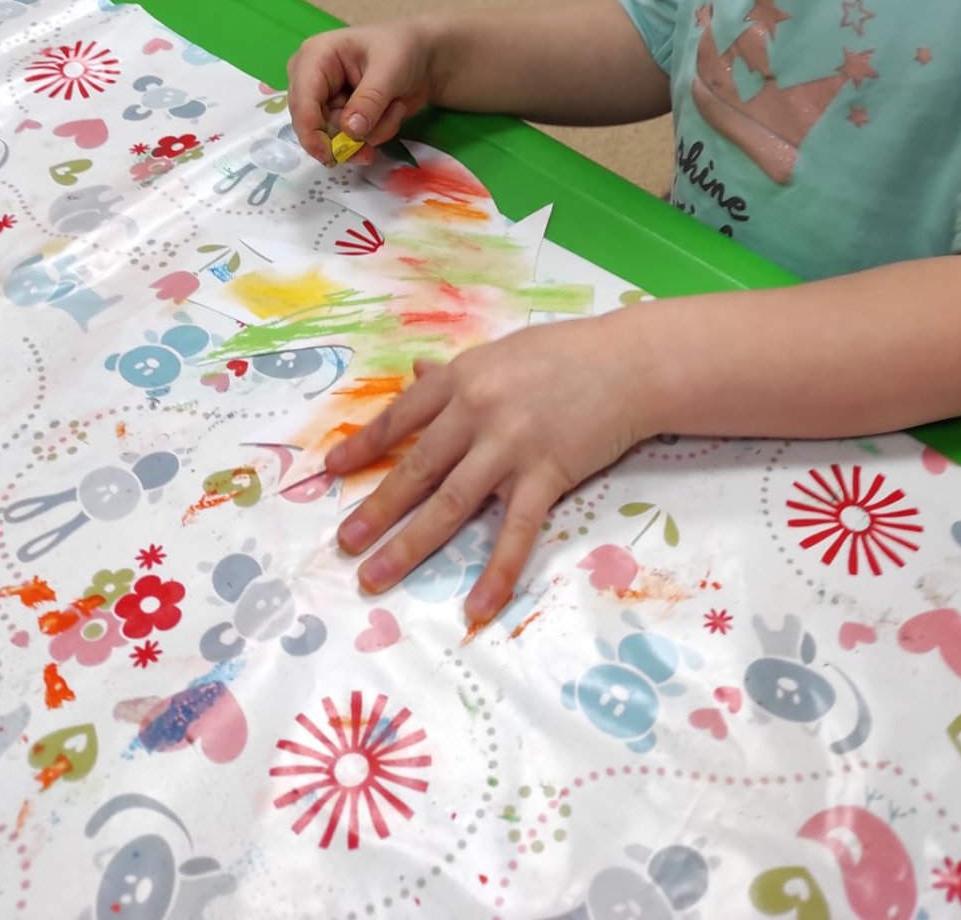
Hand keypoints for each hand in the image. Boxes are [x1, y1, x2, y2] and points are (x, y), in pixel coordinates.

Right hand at [287, 19, 441, 165]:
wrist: (426, 57)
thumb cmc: (403, 49)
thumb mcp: (390, 70)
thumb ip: (369, 100)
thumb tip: (350, 131)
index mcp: (315, 56)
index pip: (302, 100)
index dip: (310, 131)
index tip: (329, 155)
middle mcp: (313, 79)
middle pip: (312, 124)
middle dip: (349, 135)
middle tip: (376, 141)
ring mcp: (326, 100)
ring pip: (336, 136)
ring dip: (372, 131)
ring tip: (396, 106)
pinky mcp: (341, 116)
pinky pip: (351, 140)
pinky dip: (376, 133)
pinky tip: (393, 111)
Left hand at [327, 314, 655, 622]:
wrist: (629, 362)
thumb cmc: (566, 353)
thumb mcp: (501, 353)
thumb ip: (456, 372)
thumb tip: (414, 374)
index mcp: (461, 378)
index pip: (400, 417)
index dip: (364, 446)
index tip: (331, 472)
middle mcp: (476, 412)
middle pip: (417, 469)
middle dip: (376, 509)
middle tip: (344, 543)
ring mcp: (510, 446)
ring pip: (450, 505)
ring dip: (410, 545)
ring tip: (375, 576)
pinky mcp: (546, 474)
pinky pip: (515, 532)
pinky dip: (495, 572)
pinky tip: (476, 608)